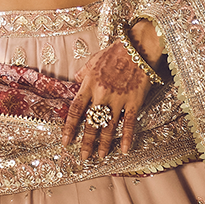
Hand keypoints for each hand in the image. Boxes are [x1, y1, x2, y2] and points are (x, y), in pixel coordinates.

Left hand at [62, 20, 164, 161]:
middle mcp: (101, 94)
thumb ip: (83, 72)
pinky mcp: (134, 101)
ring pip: (109, 127)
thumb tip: (75, 79)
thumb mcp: (93, 59)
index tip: (66, 142)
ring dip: (104, 144)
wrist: (139, 46)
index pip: (75, 110)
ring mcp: (118, 99)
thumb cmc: (116, 51)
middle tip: (83, 156)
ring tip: (101, 156)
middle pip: (91, 123)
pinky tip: (125, 150)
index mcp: (89, 84)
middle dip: (86, 142)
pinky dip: (127, 138)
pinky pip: (129, 123)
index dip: (69, 128)